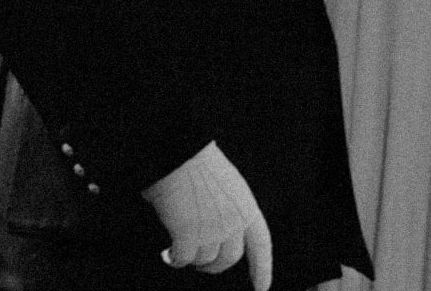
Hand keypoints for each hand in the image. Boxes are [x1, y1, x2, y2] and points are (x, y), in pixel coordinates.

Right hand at [142, 142, 272, 290]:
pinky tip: (167, 253)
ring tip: (178, 250)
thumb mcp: (225, 187)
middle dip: (213, 266)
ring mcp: (213, 229)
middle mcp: (235, 221)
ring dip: (190, 258)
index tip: (262, 288)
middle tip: (198, 263)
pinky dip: (174, 258)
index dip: (262, 268)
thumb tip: (210, 233)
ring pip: (203, 259)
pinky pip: (182, 258)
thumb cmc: (196, 163)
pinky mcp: (190, 234)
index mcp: (246, 207)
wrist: (180, 152)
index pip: (261, 244)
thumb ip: (225, 212)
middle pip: (228, 259)